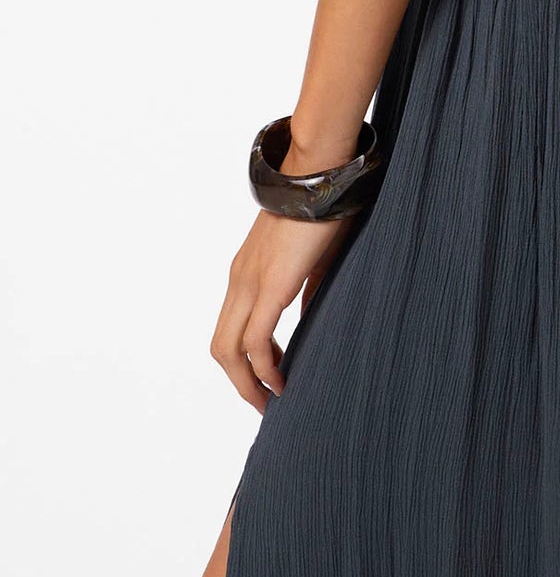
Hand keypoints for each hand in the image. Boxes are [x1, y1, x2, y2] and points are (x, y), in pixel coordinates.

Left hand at [211, 208, 355, 411]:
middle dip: (239, 382)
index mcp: (246, 271)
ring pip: (228, 350)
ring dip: (246, 383)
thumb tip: (307, 318)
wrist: (318, 174)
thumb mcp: (310, 256)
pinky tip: (280, 380)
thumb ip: (305, 289)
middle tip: (265, 401)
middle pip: (220, 346)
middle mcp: (239, 280)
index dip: (243, 360)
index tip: (268, 377)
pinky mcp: (269, 287)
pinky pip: (255, 341)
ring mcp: (249, 283)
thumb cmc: (322, 208)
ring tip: (271, 400)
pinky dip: (263, 369)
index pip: (230, 327)